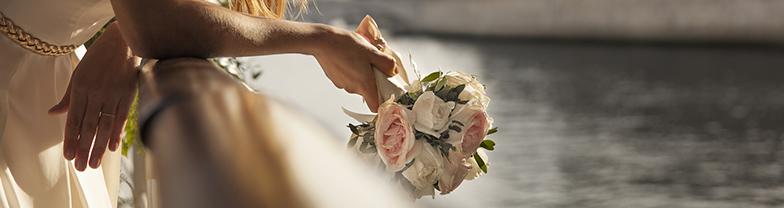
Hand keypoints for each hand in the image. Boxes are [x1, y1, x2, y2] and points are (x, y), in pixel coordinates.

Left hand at [48, 22, 138, 170]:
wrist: (122, 42)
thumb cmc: (98, 58)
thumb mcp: (78, 74)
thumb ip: (68, 96)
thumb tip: (53, 113)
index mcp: (80, 88)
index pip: (73, 119)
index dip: (70, 139)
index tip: (69, 156)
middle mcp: (95, 93)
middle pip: (88, 126)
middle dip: (83, 148)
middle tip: (81, 167)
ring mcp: (112, 94)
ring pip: (104, 125)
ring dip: (99, 146)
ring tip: (94, 163)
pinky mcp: (128, 94)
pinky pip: (121, 117)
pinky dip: (116, 133)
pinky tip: (112, 147)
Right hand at [310, 25, 395, 111]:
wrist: (322, 41)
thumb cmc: (347, 45)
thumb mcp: (371, 51)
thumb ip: (385, 63)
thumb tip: (393, 71)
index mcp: (364, 85)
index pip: (375, 107)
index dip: (382, 103)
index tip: (386, 93)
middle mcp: (353, 89)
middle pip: (368, 91)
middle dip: (372, 79)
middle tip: (373, 63)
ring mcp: (342, 84)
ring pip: (357, 83)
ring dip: (361, 73)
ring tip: (359, 56)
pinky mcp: (334, 78)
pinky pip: (348, 78)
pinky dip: (351, 70)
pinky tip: (348, 56)